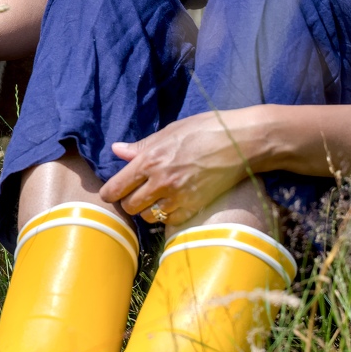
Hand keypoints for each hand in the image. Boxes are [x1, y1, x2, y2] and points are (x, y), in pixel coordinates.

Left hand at [100, 108, 267, 228]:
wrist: (240, 142)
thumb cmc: (205, 130)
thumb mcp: (169, 132)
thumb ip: (141, 146)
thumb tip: (117, 150)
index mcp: (150, 160)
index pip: (117, 187)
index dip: (110, 193)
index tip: (110, 193)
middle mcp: (161, 182)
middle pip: (130, 206)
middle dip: (128, 202)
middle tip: (134, 194)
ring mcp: (178, 197)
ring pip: (149, 216)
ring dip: (147, 210)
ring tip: (153, 200)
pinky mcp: (195, 206)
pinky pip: (170, 221)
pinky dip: (167, 216)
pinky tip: (171, 205)